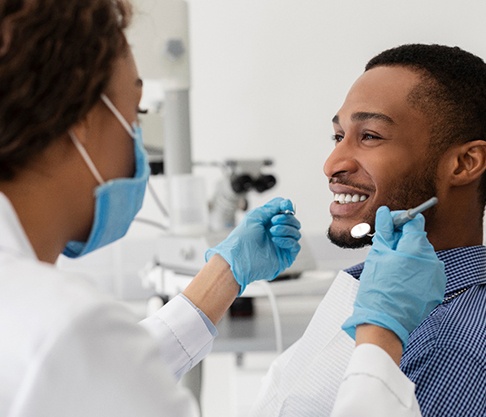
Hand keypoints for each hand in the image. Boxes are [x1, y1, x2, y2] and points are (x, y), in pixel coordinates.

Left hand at [205, 197, 300, 295]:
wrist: (239, 258)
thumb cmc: (243, 238)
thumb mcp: (256, 216)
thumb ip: (272, 207)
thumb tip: (286, 203)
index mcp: (270, 223)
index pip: (286, 212)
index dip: (287, 207)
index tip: (286, 206)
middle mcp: (277, 233)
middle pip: (294, 221)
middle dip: (286, 218)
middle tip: (274, 221)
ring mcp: (282, 245)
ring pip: (296, 232)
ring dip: (285, 229)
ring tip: (272, 231)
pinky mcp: (285, 257)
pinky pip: (295, 245)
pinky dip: (287, 240)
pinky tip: (275, 240)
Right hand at [342, 206, 445, 348]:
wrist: (383, 322)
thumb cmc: (377, 290)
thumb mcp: (377, 255)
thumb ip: (385, 231)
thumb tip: (386, 213)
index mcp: (417, 249)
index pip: (414, 221)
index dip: (399, 220)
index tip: (389, 225)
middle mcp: (432, 261)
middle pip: (418, 239)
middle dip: (401, 240)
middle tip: (384, 249)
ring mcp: (436, 277)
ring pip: (421, 256)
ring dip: (407, 257)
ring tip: (390, 269)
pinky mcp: (435, 290)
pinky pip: (425, 272)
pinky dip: (413, 272)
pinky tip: (399, 280)